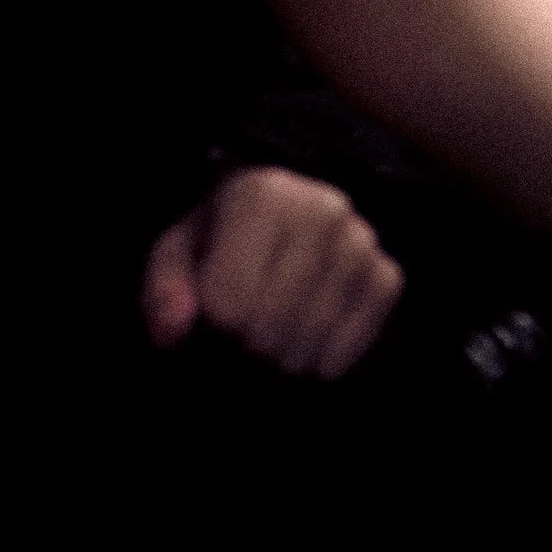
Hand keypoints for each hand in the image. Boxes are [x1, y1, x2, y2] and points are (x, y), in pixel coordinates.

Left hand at [140, 167, 404, 379]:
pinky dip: (337, 352)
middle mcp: (321, 206)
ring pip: (319, 328)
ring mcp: (361, 239)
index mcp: (261, 194)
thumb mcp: (177, 255)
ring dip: (291, 357)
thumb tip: (174, 330)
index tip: (217, 320)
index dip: (217, 325)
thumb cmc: (221, 242)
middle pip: (276, 321)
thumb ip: (164, 291)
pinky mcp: (386, 272)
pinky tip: (315, 353)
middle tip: (247, 343)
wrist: (280, 224)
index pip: (231, 300)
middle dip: (253, 347)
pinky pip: (362, 329)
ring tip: (276, 349)